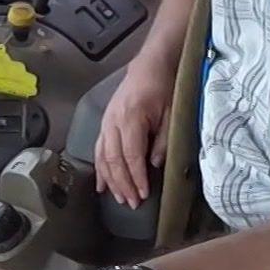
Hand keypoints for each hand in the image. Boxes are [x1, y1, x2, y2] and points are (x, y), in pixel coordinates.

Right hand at [94, 64, 173, 208]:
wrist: (149, 65)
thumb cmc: (163, 88)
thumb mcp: (170, 114)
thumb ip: (163, 140)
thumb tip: (154, 165)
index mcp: (130, 119)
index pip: (131, 156)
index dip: (136, 178)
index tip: (143, 195)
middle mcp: (113, 123)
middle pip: (114, 160)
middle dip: (123, 184)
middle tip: (132, 203)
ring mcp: (106, 123)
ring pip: (103, 157)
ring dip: (111, 181)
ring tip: (119, 199)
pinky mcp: (105, 124)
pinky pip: (98, 150)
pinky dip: (100, 169)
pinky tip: (101, 185)